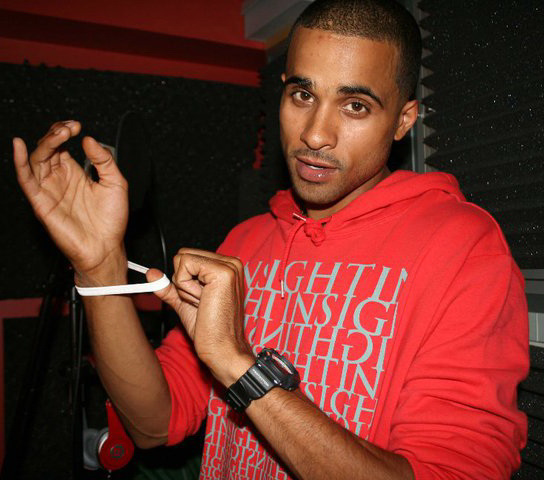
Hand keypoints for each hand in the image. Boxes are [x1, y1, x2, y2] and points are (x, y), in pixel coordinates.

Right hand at [13, 121, 128, 282]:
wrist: (107, 247)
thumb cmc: (111, 220)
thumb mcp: (116, 183)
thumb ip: (104, 160)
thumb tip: (89, 140)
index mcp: (75, 173)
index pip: (61, 145)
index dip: (64, 131)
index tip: (77, 126)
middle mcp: (59, 179)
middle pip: (47, 149)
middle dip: (56, 133)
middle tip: (70, 128)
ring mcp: (49, 190)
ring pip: (37, 159)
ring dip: (45, 143)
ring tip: (60, 134)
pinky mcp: (41, 202)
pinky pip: (26, 179)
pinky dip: (20, 162)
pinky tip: (20, 147)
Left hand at [149, 248, 253, 384]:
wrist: (221, 350)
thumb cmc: (209, 330)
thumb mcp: (184, 302)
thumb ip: (169, 287)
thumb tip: (151, 273)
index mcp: (225, 267)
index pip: (187, 257)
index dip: (184, 281)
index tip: (200, 301)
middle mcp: (230, 263)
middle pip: (183, 255)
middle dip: (183, 281)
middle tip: (201, 303)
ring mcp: (228, 266)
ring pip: (182, 259)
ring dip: (184, 286)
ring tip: (203, 303)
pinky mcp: (222, 273)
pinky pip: (185, 266)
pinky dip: (186, 287)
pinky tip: (202, 302)